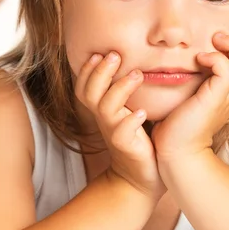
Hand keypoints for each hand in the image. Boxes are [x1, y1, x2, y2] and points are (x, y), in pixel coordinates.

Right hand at [74, 51, 166, 201]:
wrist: (141, 177)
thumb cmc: (138, 139)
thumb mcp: (129, 110)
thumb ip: (128, 90)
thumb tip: (138, 61)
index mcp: (103, 110)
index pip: (86, 86)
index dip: (88, 70)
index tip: (99, 52)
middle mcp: (104, 120)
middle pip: (90, 93)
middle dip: (100, 72)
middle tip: (115, 54)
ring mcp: (114, 133)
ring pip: (107, 108)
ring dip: (120, 89)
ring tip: (137, 74)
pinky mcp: (127, 147)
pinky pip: (123, 133)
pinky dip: (131, 121)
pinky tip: (142, 111)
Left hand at [151, 28, 228, 161]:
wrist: (178, 150)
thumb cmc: (181, 123)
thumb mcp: (196, 94)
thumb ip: (202, 78)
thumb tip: (195, 55)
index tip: (227, 35)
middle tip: (221, 36)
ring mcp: (228, 97)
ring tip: (213, 42)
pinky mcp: (215, 99)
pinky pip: (227, 70)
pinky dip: (215, 58)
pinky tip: (199, 59)